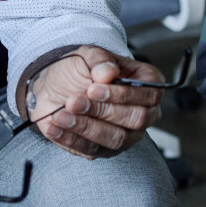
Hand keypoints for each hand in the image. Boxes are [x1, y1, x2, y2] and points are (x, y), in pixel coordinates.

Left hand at [28, 48, 162, 159]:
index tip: (93, 89)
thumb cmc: (81, 71)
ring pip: (116, 139)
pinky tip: (55, 127)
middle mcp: (143, 113)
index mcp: (146, 85)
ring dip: (86, 127)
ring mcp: (127, 135)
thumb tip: (108, 72)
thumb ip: (99, 61)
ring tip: (61, 115)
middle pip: (136, 119)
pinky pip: (93, 150)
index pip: (150, 95)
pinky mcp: (105, 150)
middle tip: (74, 101)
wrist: (57, 88)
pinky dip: (71, 139)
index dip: (123, 94)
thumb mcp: (88, 56)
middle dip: (103, 111)